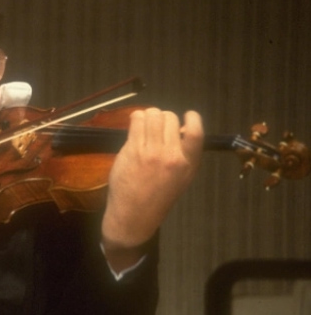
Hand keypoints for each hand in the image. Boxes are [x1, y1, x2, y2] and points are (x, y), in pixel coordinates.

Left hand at [102, 108, 202, 256]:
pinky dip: (136, 118)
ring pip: (154, 115)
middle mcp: (173, 156)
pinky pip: (137, 120)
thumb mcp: (181, 178)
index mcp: (188, 164)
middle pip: (170, 118)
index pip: (196, 132)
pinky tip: (135, 124)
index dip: (192, 118)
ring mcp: (153, 152)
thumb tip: (181, 129)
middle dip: (163, 117)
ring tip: (144, 125)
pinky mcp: (134, 150)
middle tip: (155, 127)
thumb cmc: (157, 196)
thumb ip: (183, 154)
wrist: (134, 215)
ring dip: (148, 115)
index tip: (186, 116)